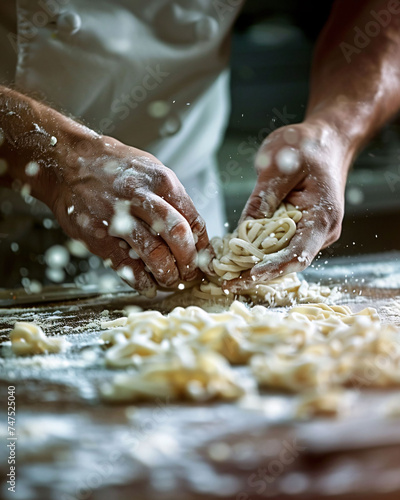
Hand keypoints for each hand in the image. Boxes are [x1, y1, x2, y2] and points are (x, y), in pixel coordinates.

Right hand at [48, 132, 213, 296]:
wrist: (69, 163)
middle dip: (189, 262)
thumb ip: (173, 199)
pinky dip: (142, 281)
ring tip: (171, 281)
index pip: (193, 220)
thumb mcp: (151, 170)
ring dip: (168, 275)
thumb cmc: (115, 168)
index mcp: (161, 181)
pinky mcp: (98, 236)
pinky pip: (127, 266)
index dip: (203, 246)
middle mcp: (142, 198)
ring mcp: (118, 218)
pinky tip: (148, 285)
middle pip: (178, 236)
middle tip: (190, 274)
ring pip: (155, 254)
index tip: (204, 260)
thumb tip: (194, 233)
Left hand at [225, 120, 351, 292]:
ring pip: (281, 257)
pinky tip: (235, 258)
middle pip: (288, 263)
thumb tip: (241, 230)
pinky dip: (258, 253)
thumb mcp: (279, 166)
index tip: (249, 275)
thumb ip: (262, 198)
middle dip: (256, 273)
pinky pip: (278, 246)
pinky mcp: (299, 230)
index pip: (299, 254)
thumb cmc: (308, 147)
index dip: (274, 268)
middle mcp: (320, 232)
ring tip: (226, 275)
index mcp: (322, 218)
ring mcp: (310, 233)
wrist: (326, 141)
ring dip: (254, 266)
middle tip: (226, 282)